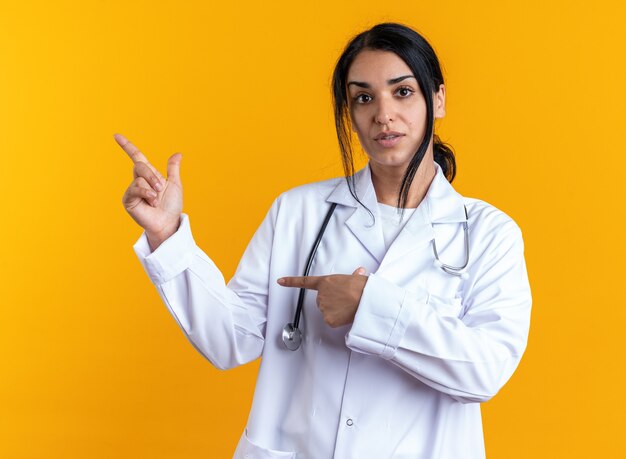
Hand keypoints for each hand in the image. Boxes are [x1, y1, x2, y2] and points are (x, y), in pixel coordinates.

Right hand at [115, 133, 182, 249]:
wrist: (168, 222)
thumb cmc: (172, 206)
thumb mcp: (175, 184)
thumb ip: (173, 169)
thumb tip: (178, 154)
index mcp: (150, 175)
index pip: (136, 157)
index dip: (127, 146)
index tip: (116, 136)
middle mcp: (139, 181)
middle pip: (140, 166)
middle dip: (153, 177)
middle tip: (160, 189)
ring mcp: (132, 190)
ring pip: (139, 178)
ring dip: (152, 189)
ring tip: (156, 200)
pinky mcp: (128, 200)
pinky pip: (135, 188)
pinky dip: (146, 193)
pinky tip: (151, 202)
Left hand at [278, 267, 367, 327]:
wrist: (365, 299)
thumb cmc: (362, 288)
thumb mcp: (356, 278)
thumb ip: (353, 276)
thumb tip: (358, 272)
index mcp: (325, 282)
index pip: (304, 281)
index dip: (290, 281)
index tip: (280, 281)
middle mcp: (321, 295)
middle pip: (322, 301)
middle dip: (332, 301)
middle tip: (345, 300)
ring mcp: (323, 307)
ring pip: (327, 311)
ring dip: (335, 310)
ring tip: (348, 306)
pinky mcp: (328, 319)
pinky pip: (332, 321)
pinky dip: (338, 320)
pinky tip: (346, 314)